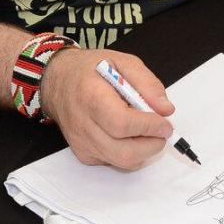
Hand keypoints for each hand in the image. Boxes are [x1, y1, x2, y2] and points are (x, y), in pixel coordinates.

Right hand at [40, 48, 174, 168]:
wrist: (58, 81)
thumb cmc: (91, 69)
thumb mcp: (122, 61)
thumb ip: (147, 82)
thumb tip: (166, 109)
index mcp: (91, 96)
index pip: (122, 123)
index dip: (149, 126)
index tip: (165, 123)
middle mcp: (83, 124)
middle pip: (124, 151)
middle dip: (152, 145)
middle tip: (162, 131)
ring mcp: (82, 143)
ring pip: (122, 162)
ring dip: (144, 151)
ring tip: (148, 132)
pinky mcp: (83, 154)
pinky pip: (114, 162)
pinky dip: (130, 153)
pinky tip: (129, 135)